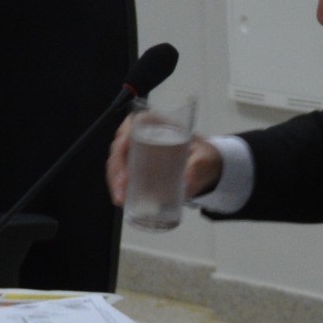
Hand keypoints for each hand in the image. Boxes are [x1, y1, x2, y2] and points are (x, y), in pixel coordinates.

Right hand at [100, 114, 222, 207]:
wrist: (207, 169)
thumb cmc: (204, 156)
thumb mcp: (205, 158)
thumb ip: (198, 168)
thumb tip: (187, 185)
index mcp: (157, 125)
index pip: (133, 124)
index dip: (124, 136)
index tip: (124, 149)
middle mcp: (143, 137)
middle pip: (120, 147)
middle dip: (117, 166)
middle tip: (123, 184)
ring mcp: (138, 154)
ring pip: (118, 163)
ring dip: (115, 180)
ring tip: (120, 197)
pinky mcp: (138, 170)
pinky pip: (123, 176)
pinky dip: (119, 187)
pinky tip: (121, 199)